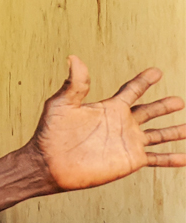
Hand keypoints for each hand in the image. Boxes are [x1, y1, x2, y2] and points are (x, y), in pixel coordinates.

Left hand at [25, 57, 185, 191]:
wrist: (49, 164)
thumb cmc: (51, 133)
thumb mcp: (61, 104)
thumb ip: (74, 83)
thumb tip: (74, 58)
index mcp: (109, 108)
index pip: (132, 90)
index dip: (144, 81)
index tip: (157, 72)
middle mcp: (121, 123)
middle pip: (149, 111)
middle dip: (164, 106)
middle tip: (179, 101)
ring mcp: (128, 142)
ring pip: (158, 135)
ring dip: (174, 131)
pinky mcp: (130, 160)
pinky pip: (156, 159)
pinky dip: (170, 158)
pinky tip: (185, 157)